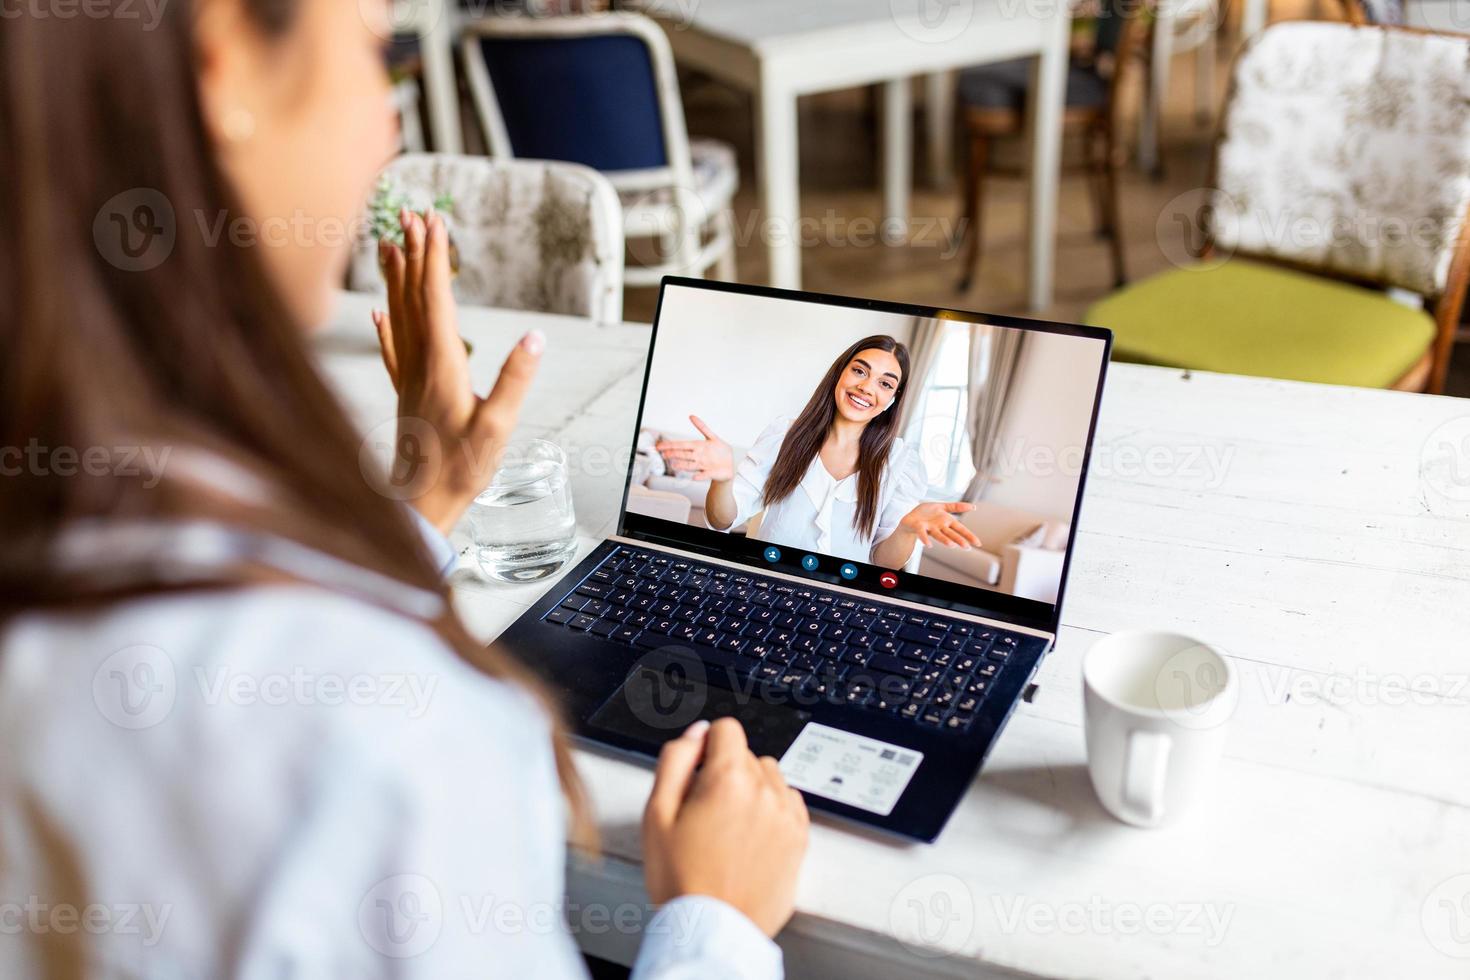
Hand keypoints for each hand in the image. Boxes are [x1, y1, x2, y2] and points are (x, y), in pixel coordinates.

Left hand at [373, 208, 542, 532]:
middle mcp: (419, 366)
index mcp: (443, 367)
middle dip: (414, 255)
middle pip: (414, 299)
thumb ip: (515, 381)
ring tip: (390, 244)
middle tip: (413, 216)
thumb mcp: (499, 428)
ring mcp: (408, 380)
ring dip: (396, 279)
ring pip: (398, 316)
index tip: (433, 223)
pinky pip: (391, 350)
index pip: (437, 300)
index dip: (435, 260)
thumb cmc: (461, 470)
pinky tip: (378, 311)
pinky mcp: (404, 396)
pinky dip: (385, 325)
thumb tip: (535, 338)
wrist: (420, 505)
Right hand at [642, 718, 808, 936]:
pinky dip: (772, 808)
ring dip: (752, 788)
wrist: (713, 929)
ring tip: (728, 826)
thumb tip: (696, 734)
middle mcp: (764, 791)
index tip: (699, 767)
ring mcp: (786, 815)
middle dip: (725, 772)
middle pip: (746, 754)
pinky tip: (750, 834)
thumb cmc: (683, 879)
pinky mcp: (799, 838)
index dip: (707, 745)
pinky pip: (789, 802)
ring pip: (770, 777)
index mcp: (728, 779)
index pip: (726, 729)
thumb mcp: (657, 814)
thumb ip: (675, 761)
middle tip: (704, 811)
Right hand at [654, 416, 734, 482]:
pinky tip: (695, 477)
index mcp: (697, 447)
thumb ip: (702, 427)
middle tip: (663, 455)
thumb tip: (691, 416)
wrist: (729, 466)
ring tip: (674, 465)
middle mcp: (698, 457)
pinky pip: (704, 475)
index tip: (659, 446)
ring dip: (682, 465)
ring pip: (690, 465)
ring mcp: (703, 466)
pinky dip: (699, 476)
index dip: (670, 445)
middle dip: (673, 454)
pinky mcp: (710, 473)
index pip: (681, 445)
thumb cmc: (720, 452)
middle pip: (683, 455)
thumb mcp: (713, 437)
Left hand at [900, 501, 982, 548]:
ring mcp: (929, 528)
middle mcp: (939, 527)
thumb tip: (973, 506)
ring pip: (938, 535)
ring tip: (952, 545)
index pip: (960, 528)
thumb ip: (957, 507)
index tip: (978, 543)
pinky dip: (925, 539)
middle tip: (967, 547)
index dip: (968, 535)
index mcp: (946, 521)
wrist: (910, 517)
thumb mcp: (942, 506)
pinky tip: (928, 545)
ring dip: (945, 540)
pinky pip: (922, 533)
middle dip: (958, 540)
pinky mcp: (918, 527)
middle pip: (950, 533)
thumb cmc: (926, 513)